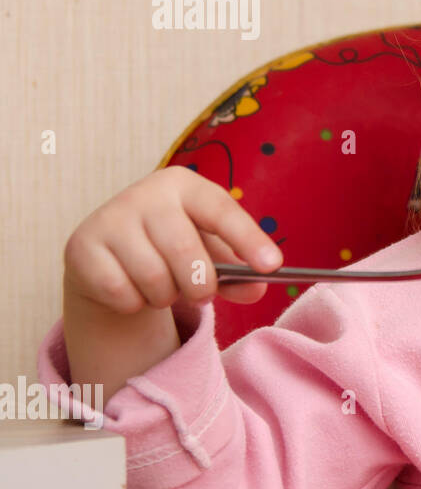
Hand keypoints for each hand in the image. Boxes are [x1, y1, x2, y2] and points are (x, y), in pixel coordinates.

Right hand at [63, 167, 283, 314]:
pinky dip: (134, 304)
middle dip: (201, 286)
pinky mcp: (81, 247)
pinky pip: (121, 293)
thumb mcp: (212, 253)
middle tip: (201, 294)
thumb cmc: (175, 247)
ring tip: (164, 287)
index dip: (248, 238)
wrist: (112, 254)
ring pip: (154, 279)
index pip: (221, 210)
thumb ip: (238, 273)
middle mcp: (145, 194)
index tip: (272, 265)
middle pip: (186, 253)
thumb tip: (256, 289)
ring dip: (166, 297)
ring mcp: (109, 218)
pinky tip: (132, 288)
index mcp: (184, 185)